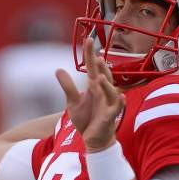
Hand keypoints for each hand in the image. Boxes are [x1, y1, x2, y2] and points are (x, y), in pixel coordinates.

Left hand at [56, 38, 124, 152]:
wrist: (93, 140)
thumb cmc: (86, 120)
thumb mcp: (73, 103)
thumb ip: (67, 86)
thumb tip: (58, 69)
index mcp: (94, 88)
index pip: (93, 68)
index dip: (90, 54)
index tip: (88, 39)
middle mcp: (103, 93)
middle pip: (104, 76)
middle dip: (101, 66)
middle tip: (96, 54)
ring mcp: (108, 105)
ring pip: (111, 92)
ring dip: (107, 84)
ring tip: (101, 76)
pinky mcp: (109, 117)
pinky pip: (116, 109)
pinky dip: (119, 103)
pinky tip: (121, 96)